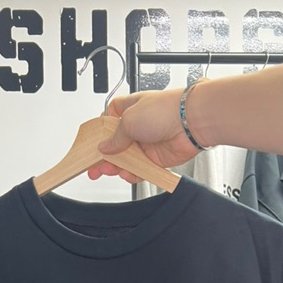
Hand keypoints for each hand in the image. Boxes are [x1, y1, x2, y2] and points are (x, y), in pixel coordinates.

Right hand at [88, 86, 204, 183]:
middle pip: (115, 144)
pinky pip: (140, 169)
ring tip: (110, 170)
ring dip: (117, 166)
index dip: (99, 133)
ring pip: (126, 159)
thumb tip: (105, 146)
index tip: (91, 145)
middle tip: (95, 166)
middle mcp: (138, 126)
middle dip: (104, 156)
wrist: (190, 123)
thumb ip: (114, 137)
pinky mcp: (156, 158)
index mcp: (129, 109)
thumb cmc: (165, 110)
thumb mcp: (129, 120)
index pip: (108, 121)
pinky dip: (133, 173)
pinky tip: (128, 173)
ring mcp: (146, 143)